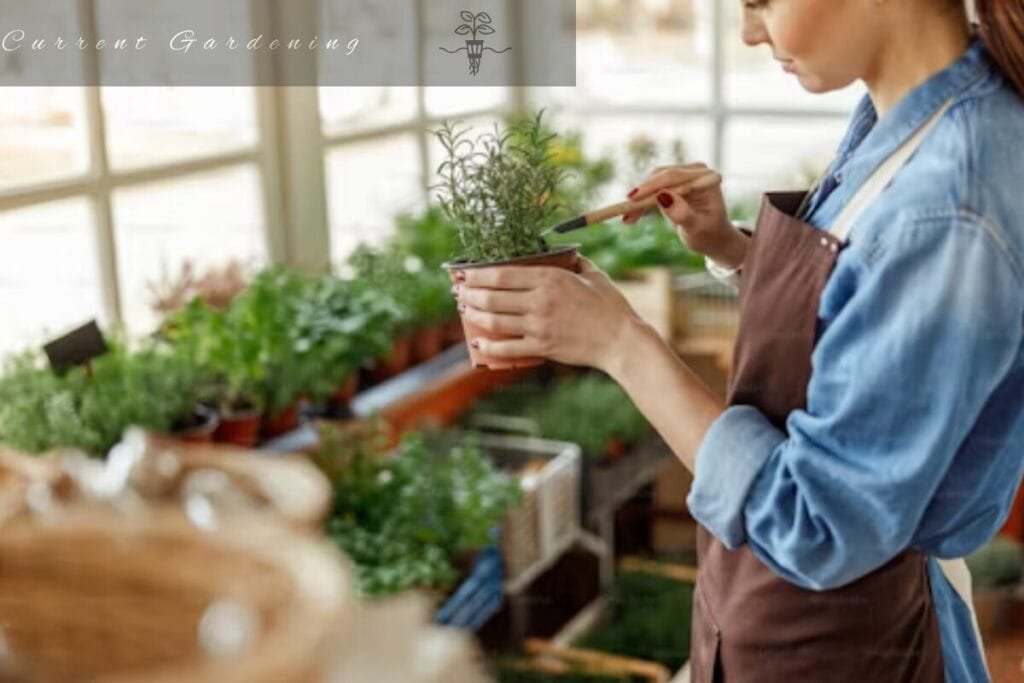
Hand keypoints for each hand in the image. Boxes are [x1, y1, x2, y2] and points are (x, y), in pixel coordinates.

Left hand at [455, 258, 642, 371]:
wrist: (621, 340)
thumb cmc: (610, 306)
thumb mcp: (594, 274)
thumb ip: (575, 262)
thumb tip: (564, 254)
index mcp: (550, 278)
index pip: (502, 274)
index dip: (477, 274)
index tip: (464, 272)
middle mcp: (539, 301)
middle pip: (493, 296)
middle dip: (469, 293)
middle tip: (457, 291)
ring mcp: (539, 326)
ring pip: (495, 320)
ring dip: (473, 315)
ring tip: (463, 310)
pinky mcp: (542, 347)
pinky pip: (508, 348)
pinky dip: (489, 346)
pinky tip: (478, 342)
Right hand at [624, 162, 747, 268]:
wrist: (714, 239)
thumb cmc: (710, 235)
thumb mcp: (696, 228)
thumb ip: (681, 213)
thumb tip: (662, 196)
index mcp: (706, 178)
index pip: (673, 177)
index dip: (651, 186)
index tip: (632, 199)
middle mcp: (695, 172)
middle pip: (660, 176)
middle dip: (641, 194)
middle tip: (625, 211)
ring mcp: (684, 176)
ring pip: (652, 182)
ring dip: (638, 200)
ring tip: (626, 219)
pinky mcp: (673, 184)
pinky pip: (651, 190)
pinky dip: (640, 204)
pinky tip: (630, 218)